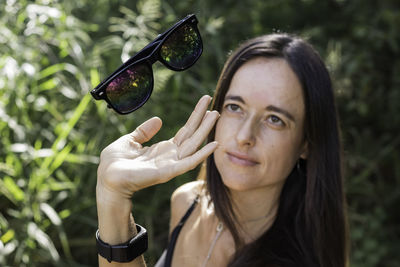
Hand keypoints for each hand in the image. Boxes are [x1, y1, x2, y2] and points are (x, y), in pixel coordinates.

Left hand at [97, 95, 218, 199]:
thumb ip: (144, 131)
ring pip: (193, 145)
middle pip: (192, 136)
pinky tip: (214, 145)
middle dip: (204, 121)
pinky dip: (202, 154)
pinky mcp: (167, 172)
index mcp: (163, 149)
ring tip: (216, 115)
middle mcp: (170, 156)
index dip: (194, 117)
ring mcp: (171, 164)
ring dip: (205, 131)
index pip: (184, 131)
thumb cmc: (115, 163)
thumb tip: (159, 120)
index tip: (204, 103)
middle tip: (216, 107)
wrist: (107, 179)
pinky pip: (189, 163)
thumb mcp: (129, 140)